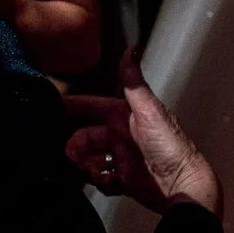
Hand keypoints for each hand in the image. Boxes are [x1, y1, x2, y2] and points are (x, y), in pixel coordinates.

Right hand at [61, 50, 219, 216]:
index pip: (90, 106)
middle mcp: (120, 134)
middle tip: (73, 156)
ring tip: (95, 173)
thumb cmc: (169, 144)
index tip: (51, 108)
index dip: (71, 106)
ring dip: (87, 166)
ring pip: (89, 158)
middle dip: (76, 146)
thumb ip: (134, 82)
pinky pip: (101, 178)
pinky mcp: (124, 180)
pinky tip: (110, 183)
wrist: (182, 184)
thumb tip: (132, 47)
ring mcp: (121, 157)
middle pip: (84, 136)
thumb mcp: (149, 109)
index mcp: (123, 115)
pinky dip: (100, 182)